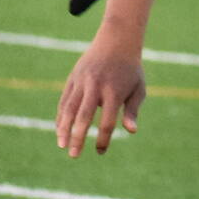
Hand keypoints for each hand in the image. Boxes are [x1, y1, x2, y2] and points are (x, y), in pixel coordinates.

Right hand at [57, 32, 146, 157]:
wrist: (116, 42)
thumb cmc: (131, 71)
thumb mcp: (138, 89)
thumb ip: (132, 111)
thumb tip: (131, 131)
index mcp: (114, 92)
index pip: (106, 121)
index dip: (103, 139)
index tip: (101, 151)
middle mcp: (95, 87)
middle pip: (83, 117)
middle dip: (78, 137)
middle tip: (74, 155)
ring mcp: (82, 82)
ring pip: (69, 108)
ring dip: (63, 128)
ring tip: (62, 145)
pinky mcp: (73, 79)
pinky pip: (64, 100)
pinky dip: (61, 116)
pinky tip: (60, 130)